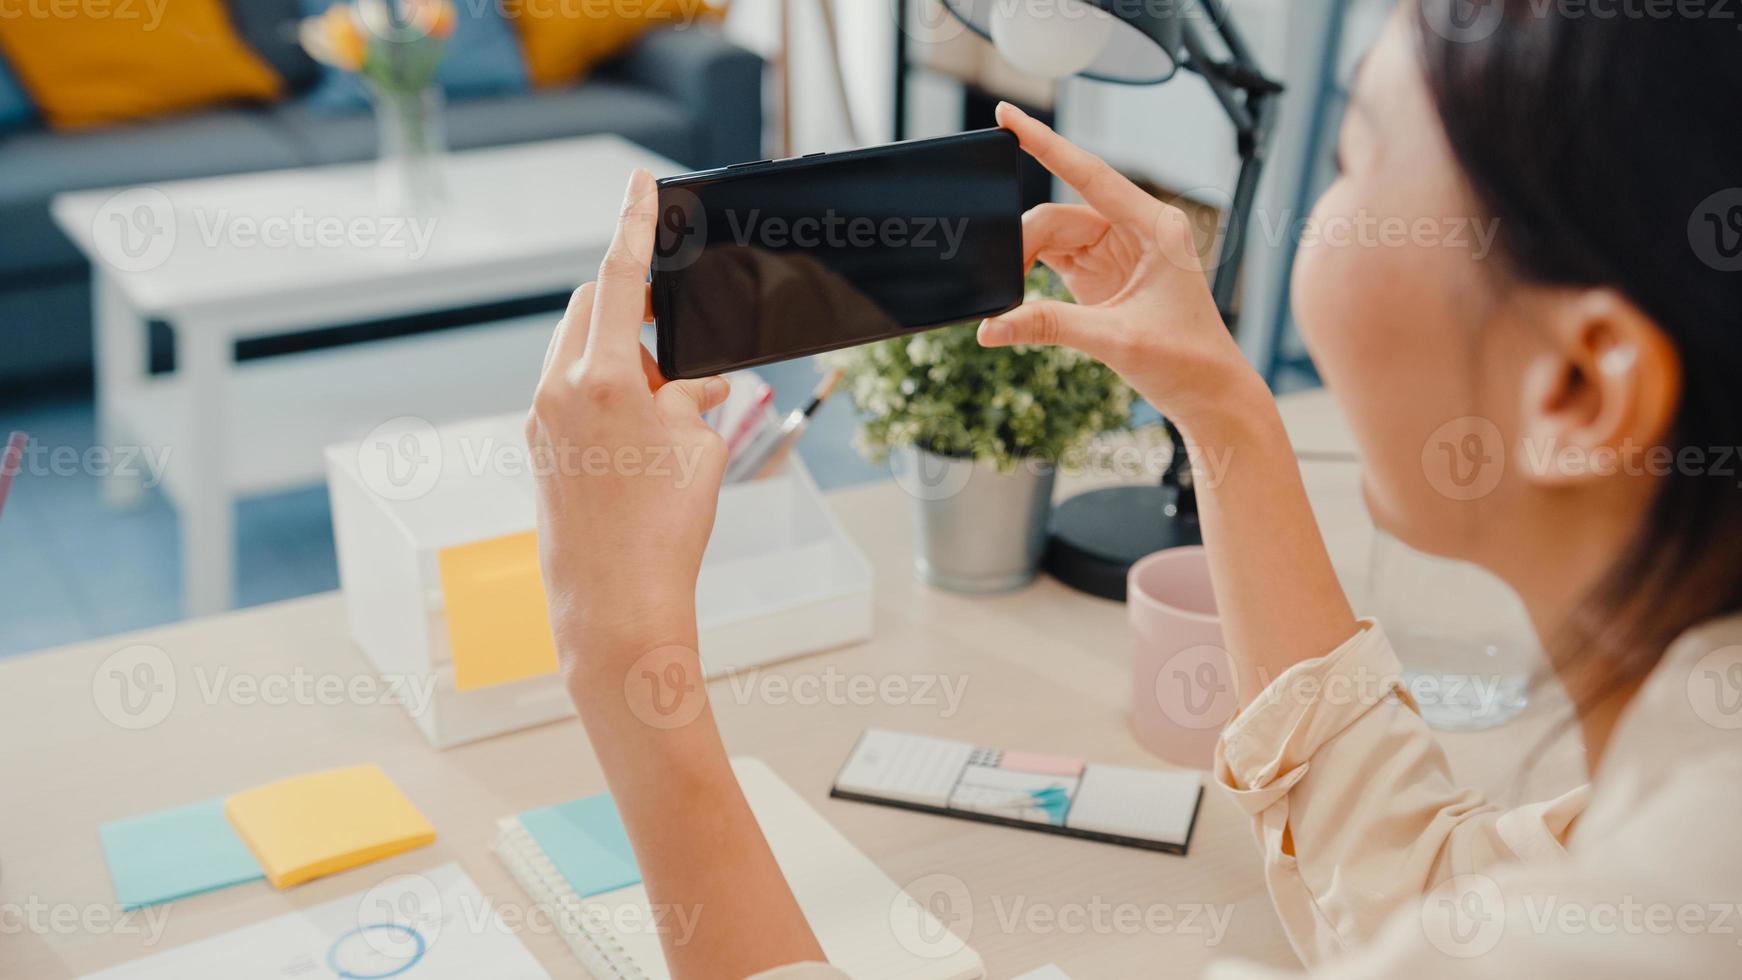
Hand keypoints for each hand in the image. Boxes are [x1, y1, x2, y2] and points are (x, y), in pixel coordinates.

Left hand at [525, 168, 730, 680]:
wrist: (615, 605)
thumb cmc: (663, 530)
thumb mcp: (700, 448)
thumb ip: (695, 397)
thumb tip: (696, 384)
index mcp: (601, 376)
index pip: (618, 275)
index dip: (633, 223)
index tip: (639, 182)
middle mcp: (559, 389)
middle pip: (591, 310)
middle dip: (632, 303)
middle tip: (675, 320)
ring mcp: (541, 419)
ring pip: (579, 352)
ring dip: (623, 353)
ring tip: (673, 397)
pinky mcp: (539, 448)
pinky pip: (571, 391)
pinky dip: (609, 390)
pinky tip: (649, 425)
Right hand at [979, 103, 1262, 427]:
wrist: (1210, 396)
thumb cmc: (1187, 361)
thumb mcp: (1115, 341)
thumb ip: (1050, 327)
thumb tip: (992, 327)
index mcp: (1156, 226)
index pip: (1088, 174)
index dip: (1044, 144)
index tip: (1006, 116)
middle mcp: (1137, 229)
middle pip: (1060, 215)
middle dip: (1023, 242)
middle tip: (1000, 283)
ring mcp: (1118, 251)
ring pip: (1053, 237)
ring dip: (1025, 261)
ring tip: (1008, 297)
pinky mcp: (1103, 276)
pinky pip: (1055, 260)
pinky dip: (1031, 275)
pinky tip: (1014, 294)